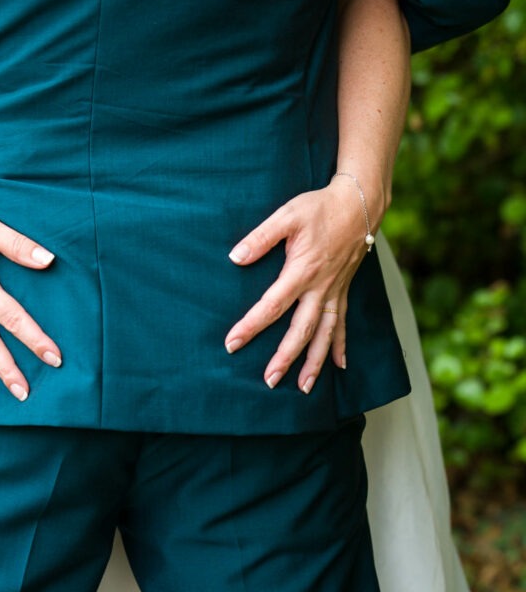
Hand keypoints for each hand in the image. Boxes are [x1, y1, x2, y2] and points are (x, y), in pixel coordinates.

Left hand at [224, 180, 375, 392]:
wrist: (358, 203)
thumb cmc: (319, 207)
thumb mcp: (286, 216)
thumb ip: (261, 238)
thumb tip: (235, 257)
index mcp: (302, 270)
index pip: (272, 305)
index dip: (251, 326)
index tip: (232, 344)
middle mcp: (320, 287)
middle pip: (301, 330)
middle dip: (285, 357)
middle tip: (269, 381)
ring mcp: (335, 291)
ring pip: (325, 334)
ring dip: (315, 362)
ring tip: (304, 387)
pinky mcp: (344, 290)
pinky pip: (343, 324)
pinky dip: (341, 346)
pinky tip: (339, 367)